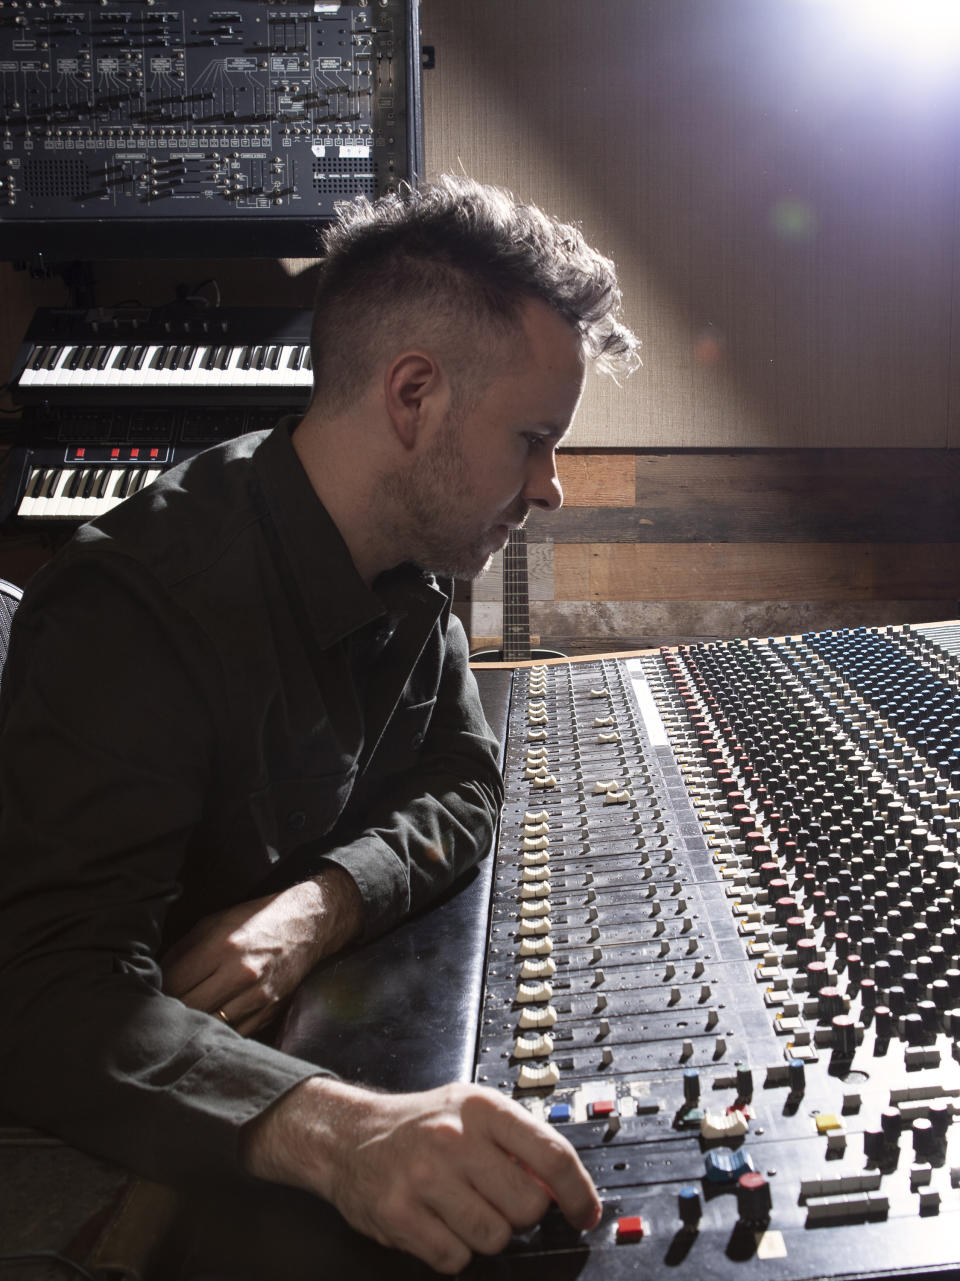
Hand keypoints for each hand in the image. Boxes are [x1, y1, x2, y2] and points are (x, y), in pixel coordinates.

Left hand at [161, 864, 363, 1034]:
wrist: (307, 925)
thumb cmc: (254, 921)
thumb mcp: (212, 923)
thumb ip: (181, 951)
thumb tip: (153, 979)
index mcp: (221, 946)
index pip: (173, 983)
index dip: (155, 992)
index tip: (149, 994)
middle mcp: (240, 973)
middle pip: (188, 1009)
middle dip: (170, 1012)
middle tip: (160, 1012)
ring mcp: (257, 996)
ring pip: (209, 1027)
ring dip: (193, 1025)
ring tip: (182, 1021)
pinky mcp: (268, 1012)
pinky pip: (233, 1035)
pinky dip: (217, 1033)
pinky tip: (209, 1025)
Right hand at [241, 1077, 600, 1273]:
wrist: (351, 1135)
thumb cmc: (422, 1124)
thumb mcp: (473, 1111)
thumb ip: (518, 1141)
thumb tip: (564, 1186)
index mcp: (483, 1108)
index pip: (552, 1155)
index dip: (579, 1193)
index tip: (586, 1213)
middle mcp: (454, 1138)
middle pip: (527, 1207)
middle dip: (520, 1214)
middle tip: (497, 1201)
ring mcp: (424, 1177)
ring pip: (494, 1237)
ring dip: (484, 1234)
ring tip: (461, 1209)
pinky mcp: (399, 1214)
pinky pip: (453, 1258)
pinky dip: (452, 1251)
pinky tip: (437, 1223)